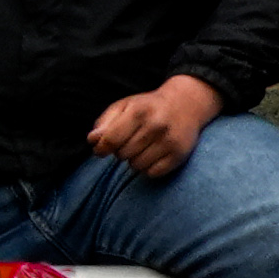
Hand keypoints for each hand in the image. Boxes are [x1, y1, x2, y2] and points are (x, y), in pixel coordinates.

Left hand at [84, 73, 221, 181]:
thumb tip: (92, 140)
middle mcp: (155, 127)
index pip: (111, 140)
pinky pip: (152, 173)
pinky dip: (148, 168)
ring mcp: (169, 142)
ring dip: (134, 160)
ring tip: (141, 147)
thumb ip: (105, 122)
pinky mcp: (179, 155)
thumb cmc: (148, 107)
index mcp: (138, 112)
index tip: (100, 149)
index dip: (101, 148)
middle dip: (120, 150)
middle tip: (129, 142)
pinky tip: (152, 155)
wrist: (186, 104)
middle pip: (122, 154)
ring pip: (136, 166)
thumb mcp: (124, 106)